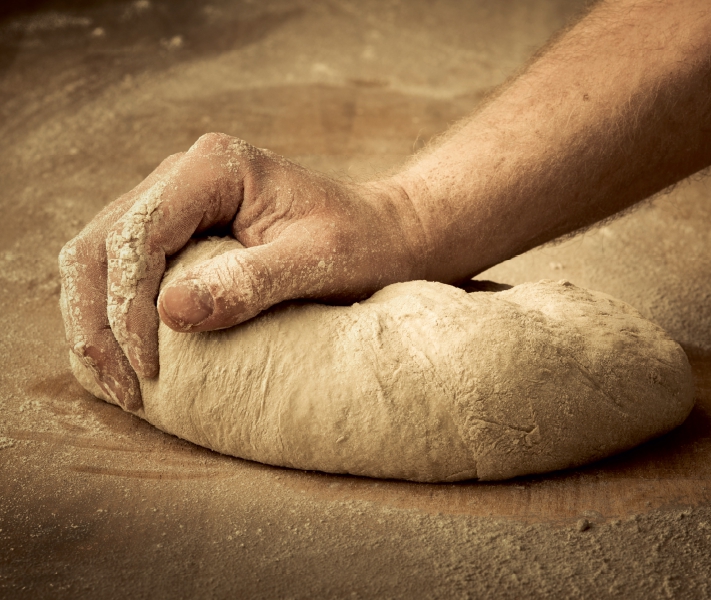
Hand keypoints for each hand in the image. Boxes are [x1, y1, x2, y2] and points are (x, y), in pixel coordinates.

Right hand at [59, 133, 422, 410]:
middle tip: (126, 388)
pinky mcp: (176, 231)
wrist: (381, 235)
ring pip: (96, 257)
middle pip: (100, 245)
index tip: (149, 367)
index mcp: (214, 168)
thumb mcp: (318, 263)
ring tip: (120, 383)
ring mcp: (173, 201)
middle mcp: (182, 175)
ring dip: (95, 321)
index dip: (129, 305)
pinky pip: (119, 269)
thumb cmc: (360, 244)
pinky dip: (109, 313)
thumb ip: (251, 282)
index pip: (140, 234)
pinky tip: (121, 357)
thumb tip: (171, 311)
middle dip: (99, 320)